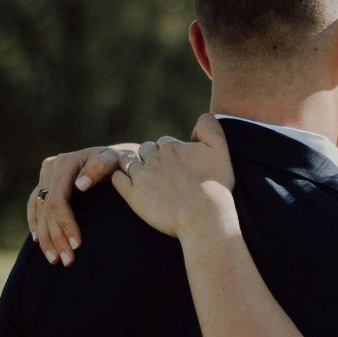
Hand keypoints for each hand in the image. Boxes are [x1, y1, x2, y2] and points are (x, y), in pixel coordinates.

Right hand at [27, 143, 136, 265]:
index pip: (58, 200)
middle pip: (47, 209)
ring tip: (55, 260)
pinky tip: (37, 241)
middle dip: (56, 237)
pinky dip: (35, 224)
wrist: (116, 157)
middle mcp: (51, 168)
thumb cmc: (119, 162)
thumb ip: (101, 167)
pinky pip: (34, 206)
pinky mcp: (44, 184)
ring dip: (45, 238)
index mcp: (65, 163)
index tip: (77, 245)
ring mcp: (45, 176)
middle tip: (67, 260)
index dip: (65, 224)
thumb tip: (80, 184)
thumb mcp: (116, 160)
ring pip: (39, 211)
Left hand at [110, 115, 236, 239]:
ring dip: (134, 166)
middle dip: (152, 158)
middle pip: (146, 150)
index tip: (179, 168)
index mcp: (172, 147)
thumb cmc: (216, 186)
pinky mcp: (133, 195)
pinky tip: (130, 186)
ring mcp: (142, 176)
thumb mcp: (221, 150)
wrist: (205, 217)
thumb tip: (199, 119)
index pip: (165, 143)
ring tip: (146, 180)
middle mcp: (154, 158)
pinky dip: (120, 178)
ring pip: (128, 162)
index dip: (172, 153)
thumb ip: (210, 127)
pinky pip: (117, 179)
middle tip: (163, 175)